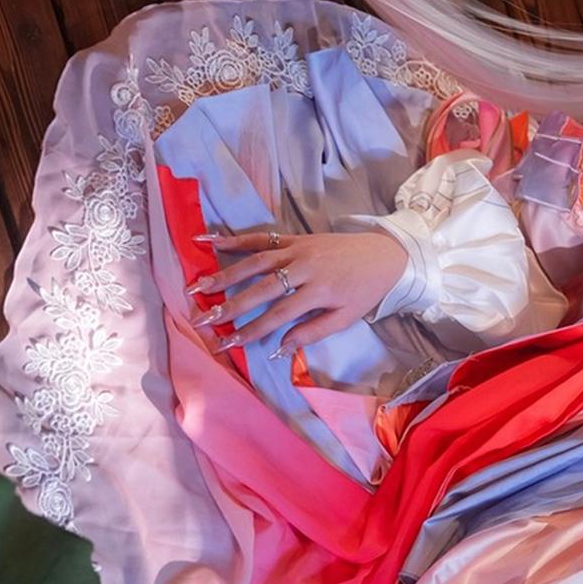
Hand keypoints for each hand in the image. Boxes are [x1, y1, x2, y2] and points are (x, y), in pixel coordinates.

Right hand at [186, 227, 406, 352]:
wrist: (384, 254)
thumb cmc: (364, 291)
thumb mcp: (345, 318)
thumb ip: (312, 332)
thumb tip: (279, 347)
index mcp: (319, 291)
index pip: (278, 315)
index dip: (252, 330)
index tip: (228, 342)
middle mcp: (304, 267)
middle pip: (260, 289)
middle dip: (230, 306)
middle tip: (203, 319)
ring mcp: (296, 249)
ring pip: (255, 262)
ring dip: (224, 274)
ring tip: (198, 286)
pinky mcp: (293, 236)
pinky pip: (260, 237)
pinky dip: (234, 239)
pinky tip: (209, 240)